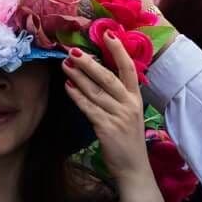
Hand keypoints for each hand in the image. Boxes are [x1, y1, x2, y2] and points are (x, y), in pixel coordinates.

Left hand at [62, 36, 151, 186]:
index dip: (119, 50)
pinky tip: (68, 86)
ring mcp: (118, 116)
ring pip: (95, 91)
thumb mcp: (129, 113)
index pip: (129, 69)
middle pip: (108, 77)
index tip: (109, 33)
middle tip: (73, 50)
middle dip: (89, 63)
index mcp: (136, 98)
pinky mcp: (106, 128)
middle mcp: (129, 104)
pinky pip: (89, 108)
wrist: (133, 168)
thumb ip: (118, 95)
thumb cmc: (127, 138)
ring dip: (78, 76)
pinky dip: (77, 96)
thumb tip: (97, 73)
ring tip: (65, 64)